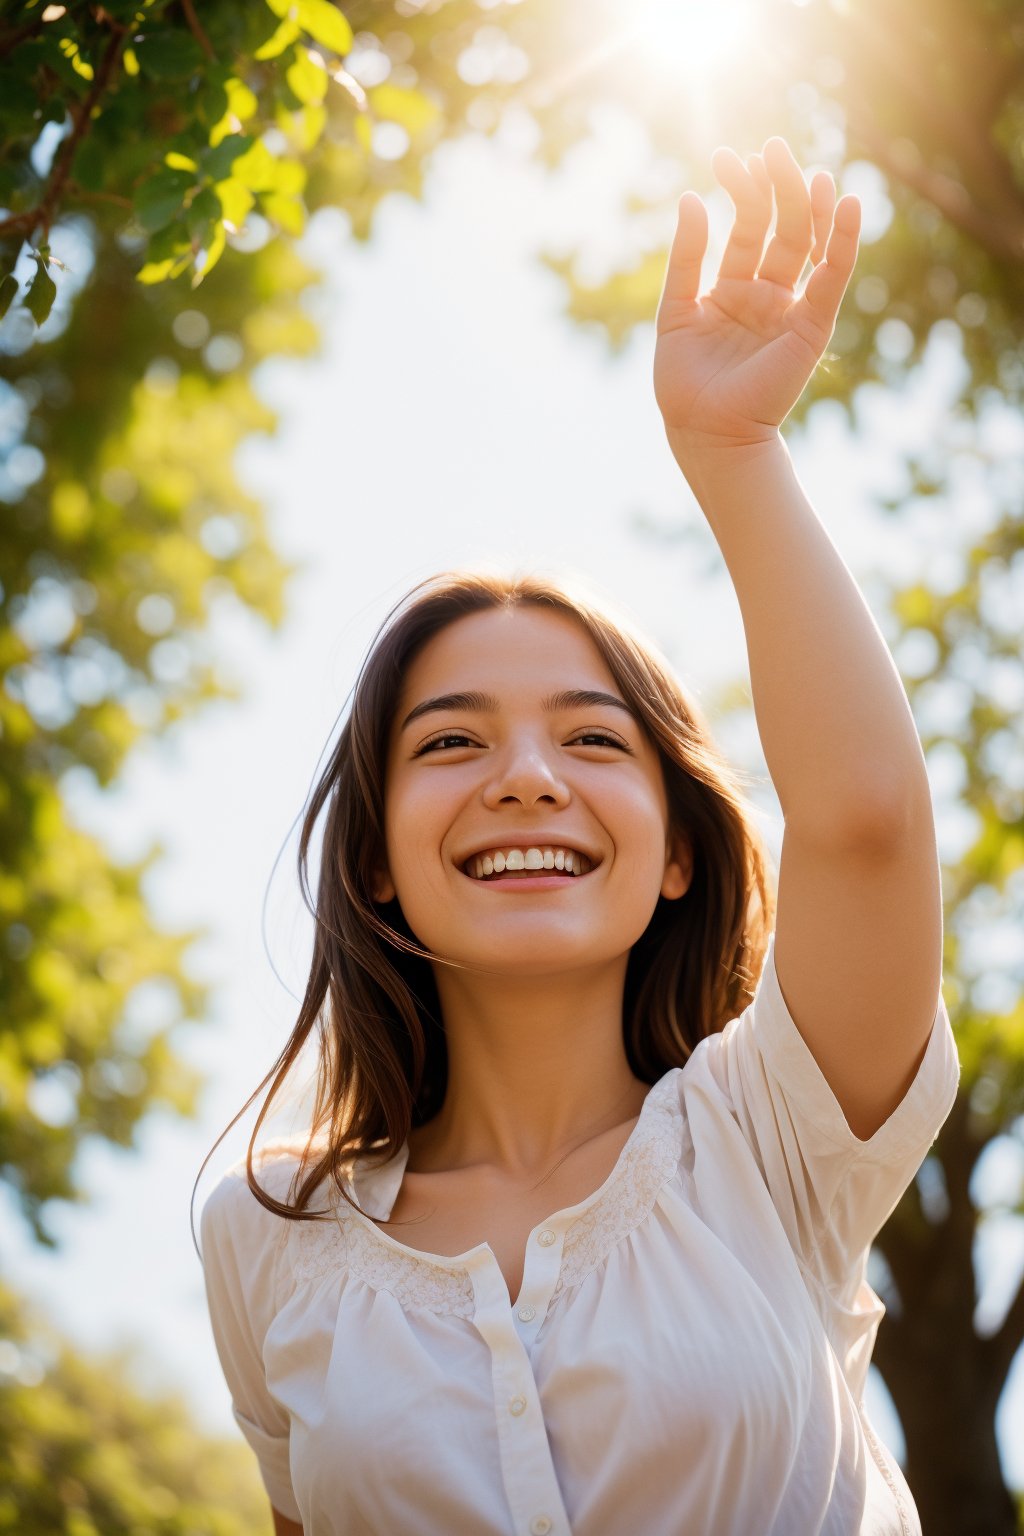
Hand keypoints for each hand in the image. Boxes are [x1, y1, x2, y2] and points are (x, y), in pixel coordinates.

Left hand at [653, 137, 860, 460]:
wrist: (705, 432)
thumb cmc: (684, 384)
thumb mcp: (675, 311)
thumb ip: (687, 257)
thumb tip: (693, 198)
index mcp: (735, 288)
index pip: (747, 226)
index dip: (741, 190)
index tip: (727, 158)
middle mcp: (768, 293)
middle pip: (781, 226)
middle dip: (776, 186)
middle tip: (770, 145)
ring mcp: (792, 308)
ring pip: (808, 244)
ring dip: (810, 203)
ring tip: (807, 166)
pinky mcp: (811, 326)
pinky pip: (831, 277)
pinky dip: (843, 240)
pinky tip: (847, 202)